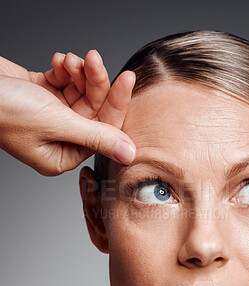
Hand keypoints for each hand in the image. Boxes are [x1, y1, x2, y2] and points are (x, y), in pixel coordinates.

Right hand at [0, 50, 135, 175]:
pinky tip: (57, 61)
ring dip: (79, 72)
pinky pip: (65, 82)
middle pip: (94, 109)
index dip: (117, 104)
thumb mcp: (56, 124)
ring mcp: (52, 116)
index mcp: (63, 155)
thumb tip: (129, 154)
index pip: (103, 131)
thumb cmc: (1, 111)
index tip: (127, 80)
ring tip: (68, 60)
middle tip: (94, 59)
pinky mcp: (43, 95)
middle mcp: (60, 138)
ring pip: (82, 92)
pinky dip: (65, 70)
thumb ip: (97, 137)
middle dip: (95, 82)